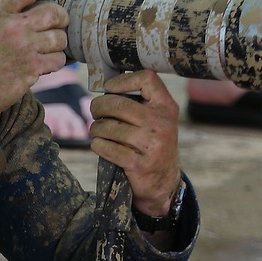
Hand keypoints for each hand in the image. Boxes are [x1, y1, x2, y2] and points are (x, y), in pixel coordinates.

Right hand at [0, 0, 68, 124]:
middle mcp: (14, 27)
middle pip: (53, 11)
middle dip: (61, 16)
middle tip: (59, 22)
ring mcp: (26, 48)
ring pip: (60, 37)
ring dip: (59, 42)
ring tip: (52, 46)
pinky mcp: (33, 68)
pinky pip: (58, 59)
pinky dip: (56, 61)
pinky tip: (48, 63)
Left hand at [88, 70, 182, 217]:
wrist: (163, 181)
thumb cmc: (152, 144)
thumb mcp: (156, 119)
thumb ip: (139, 103)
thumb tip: (105, 90)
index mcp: (166, 107)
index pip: (147, 79)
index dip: (122, 80)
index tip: (109, 88)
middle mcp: (162, 123)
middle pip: (118, 104)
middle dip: (98, 107)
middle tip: (95, 112)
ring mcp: (152, 144)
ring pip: (108, 127)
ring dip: (96, 129)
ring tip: (97, 131)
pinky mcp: (139, 164)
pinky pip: (106, 147)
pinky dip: (97, 145)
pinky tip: (99, 145)